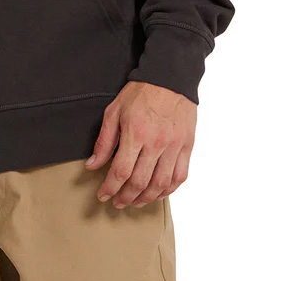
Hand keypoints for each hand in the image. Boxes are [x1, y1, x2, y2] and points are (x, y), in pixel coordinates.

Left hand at [85, 80, 195, 207]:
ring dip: (146, 198)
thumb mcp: (114, 111)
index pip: (120, 171)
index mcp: (135, 133)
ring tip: (135, 202)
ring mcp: (174, 146)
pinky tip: (158, 193)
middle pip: (140, 182)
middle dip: (126, 197)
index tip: (103, 195)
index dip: (110, 188)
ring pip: (161, 184)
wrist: (170, 78)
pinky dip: (169, 190)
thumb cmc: (140, 93)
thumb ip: (104, 140)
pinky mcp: (187, 146)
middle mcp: (156, 143)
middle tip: (117, 202)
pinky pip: (180, 176)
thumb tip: (93, 165)